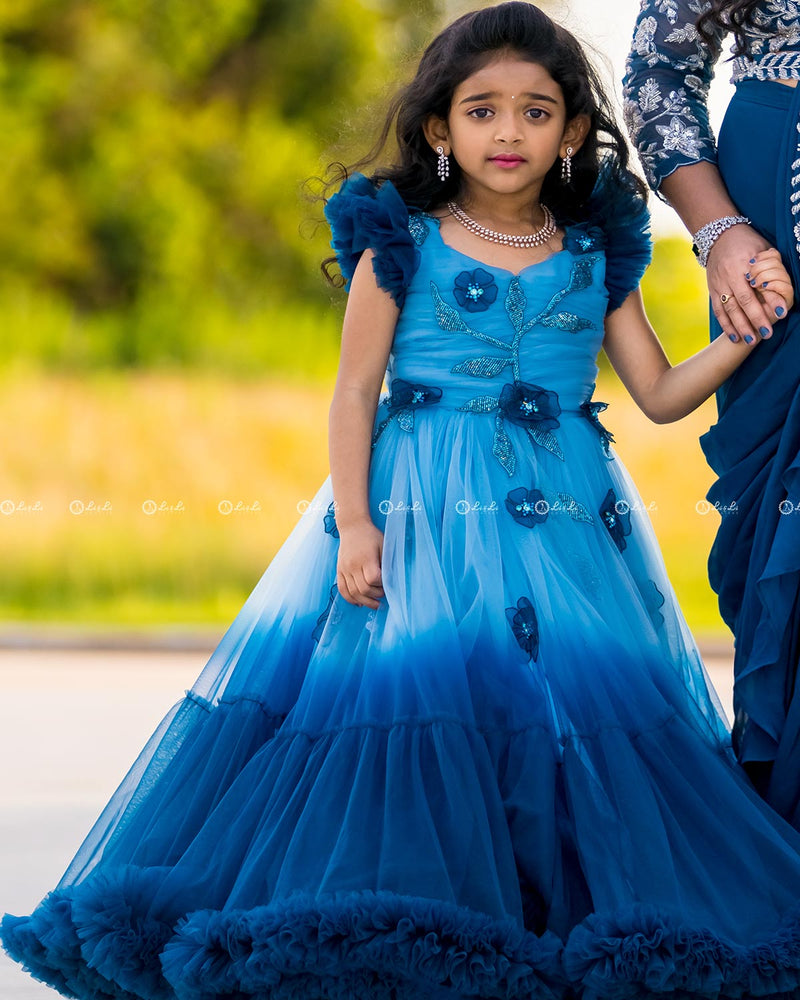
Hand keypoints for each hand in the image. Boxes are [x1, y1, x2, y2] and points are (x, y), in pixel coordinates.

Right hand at [336, 518, 384, 608]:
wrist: (352, 527)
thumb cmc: (371, 536)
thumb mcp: (384, 546)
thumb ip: (386, 563)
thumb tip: (392, 581)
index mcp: (366, 558)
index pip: (373, 579)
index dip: (381, 585)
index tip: (387, 583)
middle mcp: (353, 565)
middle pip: (363, 589)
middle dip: (375, 595)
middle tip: (383, 595)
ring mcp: (344, 569)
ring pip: (352, 593)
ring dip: (365, 601)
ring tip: (375, 604)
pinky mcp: (339, 571)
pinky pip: (342, 590)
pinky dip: (350, 599)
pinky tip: (359, 602)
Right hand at [708, 226, 792, 341]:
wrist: (718, 236)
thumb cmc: (746, 242)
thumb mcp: (762, 248)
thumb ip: (771, 266)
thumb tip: (781, 288)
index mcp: (744, 264)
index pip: (759, 286)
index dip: (770, 300)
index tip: (781, 312)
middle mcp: (730, 276)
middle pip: (744, 302)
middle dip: (756, 319)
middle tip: (767, 334)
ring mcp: (719, 284)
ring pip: (730, 310)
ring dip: (741, 327)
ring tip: (751, 341)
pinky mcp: (712, 291)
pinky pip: (719, 311)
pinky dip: (726, 325)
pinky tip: (734, 337)